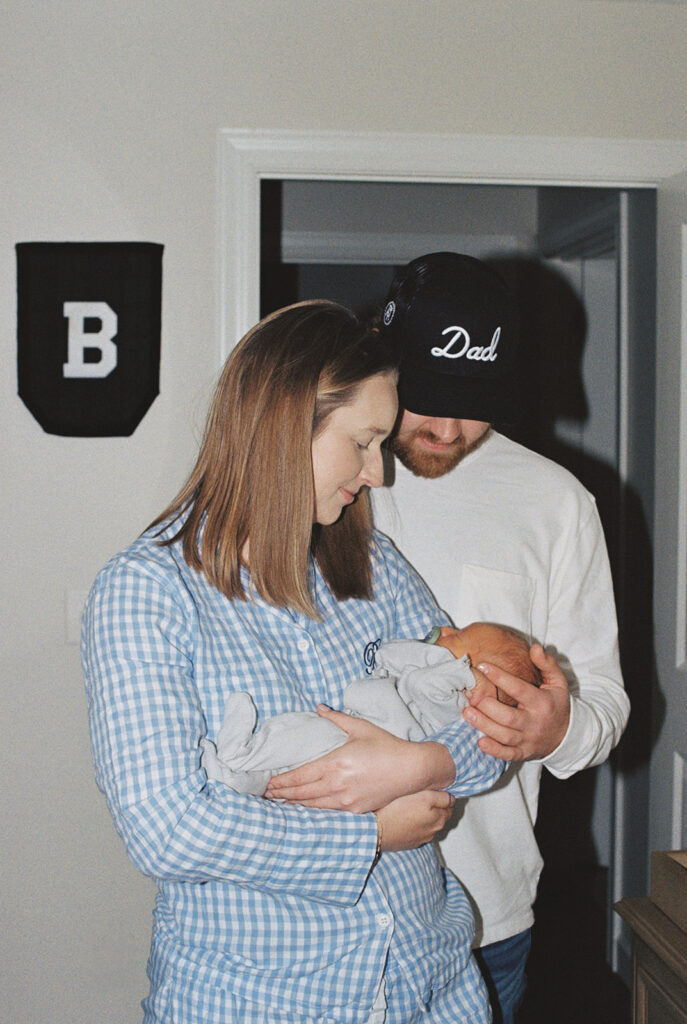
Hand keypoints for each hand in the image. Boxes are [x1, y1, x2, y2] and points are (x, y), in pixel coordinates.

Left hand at [263, 705, 454, 812]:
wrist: (412, 770)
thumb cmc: (387, 747)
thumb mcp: (360, 728)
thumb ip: (336, 719)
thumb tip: (319, 708)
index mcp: (336, 763)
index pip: (300, 776)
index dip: (281, 781)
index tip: (267, 782)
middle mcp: (338, 784)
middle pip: (301, 793)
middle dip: (281, 794)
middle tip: (264, 794)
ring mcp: (346, 800)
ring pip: (311, 806)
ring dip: (293, 805)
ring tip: (278, 803)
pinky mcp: (355, 810)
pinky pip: (327, 812)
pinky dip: (311, 811)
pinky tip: (303, 810)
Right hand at [376, 790, 455, 851]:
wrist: (377, 831)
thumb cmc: (399, 811)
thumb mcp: (424, 797)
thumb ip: (441, 797)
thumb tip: (452, 798)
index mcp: (439, 819)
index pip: (449, 806)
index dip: (443, 797)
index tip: (434, 790)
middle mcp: (433, 832)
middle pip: (440, 816)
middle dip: (436, 807)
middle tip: (424, 797)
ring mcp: (421, 839)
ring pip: (429, 824)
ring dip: (425, 817)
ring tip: (413, 807)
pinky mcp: (410, 843)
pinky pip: (417, 831)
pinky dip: (416, 825)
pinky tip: (406, 819)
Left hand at [462, 644, 570, 761]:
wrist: (566, 735)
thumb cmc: (556, 704)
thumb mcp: (558, 682)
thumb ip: (546, 664)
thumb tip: (535, 647)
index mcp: (542, 702)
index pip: (519, 689)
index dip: (500, 677)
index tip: (482, 666)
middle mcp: (535, 723)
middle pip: (508, 716)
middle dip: (487, 705)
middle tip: (469, 693)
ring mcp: (529, 740)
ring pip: (504, 735)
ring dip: (484, 725)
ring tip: (467, 712)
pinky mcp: (523, 753)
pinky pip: (507, 755)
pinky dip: (493, 750)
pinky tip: (479, 741)